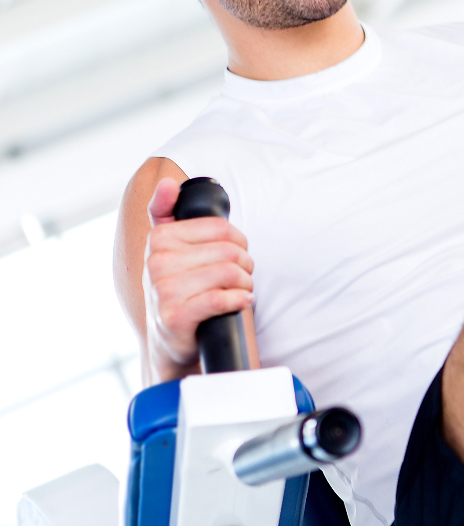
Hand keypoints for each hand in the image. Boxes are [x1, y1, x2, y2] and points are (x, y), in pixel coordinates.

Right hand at [143, 178, 254, 373]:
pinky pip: (220, 298)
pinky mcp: (175, 317)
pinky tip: (240, 302)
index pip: (221, 228)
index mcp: (159, 239)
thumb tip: (168, 183)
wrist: (169, 341)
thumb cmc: (178, 289)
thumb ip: (165, 212)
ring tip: (241, 289)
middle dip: (245, 264)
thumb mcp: (168, 249)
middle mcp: (156, 263)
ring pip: (228, 273)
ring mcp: (163, 291)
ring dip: (245, 283)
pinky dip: (239, 300)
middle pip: (228, 251)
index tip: (236, 252)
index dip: (239, 241)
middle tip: (243, 275)